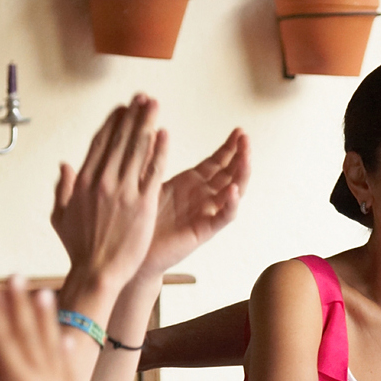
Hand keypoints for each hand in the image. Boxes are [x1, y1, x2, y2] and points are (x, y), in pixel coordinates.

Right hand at [50, 96, 165, 297]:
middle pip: (119, 140)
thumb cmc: (79, 249)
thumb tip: (64, 166)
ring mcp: (124, 191)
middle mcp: (103, 181)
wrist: (97, 271)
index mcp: (84, 181)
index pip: (100, 143)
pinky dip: (159, 150)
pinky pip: (153, 170)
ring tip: (153, 105)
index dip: (112, 123)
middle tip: (142, 97)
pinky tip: (164, 133)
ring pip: (137, 149)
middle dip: (132, 115)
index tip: (122, 109)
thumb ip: (63, 188)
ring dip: (146, 123)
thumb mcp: (61, 216)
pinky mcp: (143, 203)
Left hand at [140, 128, 249, 277]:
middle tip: (246, 138)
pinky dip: (230, 204)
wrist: (135, 253)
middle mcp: (204, 196)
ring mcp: (206, 212)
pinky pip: (222, 217)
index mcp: (193, 183)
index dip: (229, 147)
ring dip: (241, 175)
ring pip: (233, 192)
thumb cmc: (140, 218)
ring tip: (246, 158)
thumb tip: (151, 128)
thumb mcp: (147, 181)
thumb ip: (153, 157)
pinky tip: (234, 191)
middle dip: (240, 155)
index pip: (218, 161)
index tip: (238, 131)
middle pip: (230, 172)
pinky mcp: (204, 230)